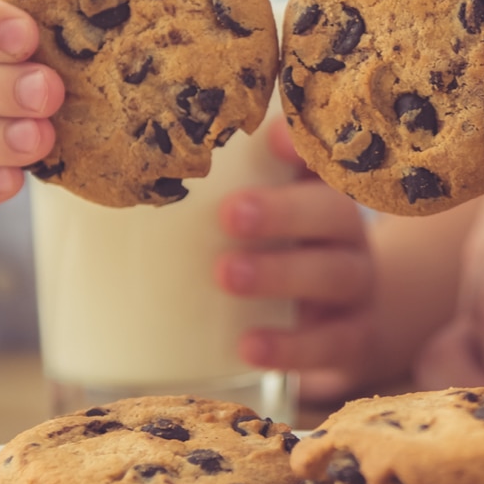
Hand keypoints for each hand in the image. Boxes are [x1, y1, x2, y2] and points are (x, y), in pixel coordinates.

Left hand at [216, 125, 375, 399]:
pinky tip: (248, 347)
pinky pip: (331, 343)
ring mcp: (355, 289)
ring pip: (334, 275)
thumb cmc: (286, 258)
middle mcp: (345, 235)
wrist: (353, 326)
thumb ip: (222, 196)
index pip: (321, 160)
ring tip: (227, 275)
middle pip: (332, 213)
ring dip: (280, 274)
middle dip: (282, 212)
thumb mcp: (268, 222)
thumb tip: (127, 186)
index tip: (270, 137)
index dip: (301, 147)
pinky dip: (290, 346)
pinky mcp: (354, 339)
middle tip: (230, 214)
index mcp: (322, 194)